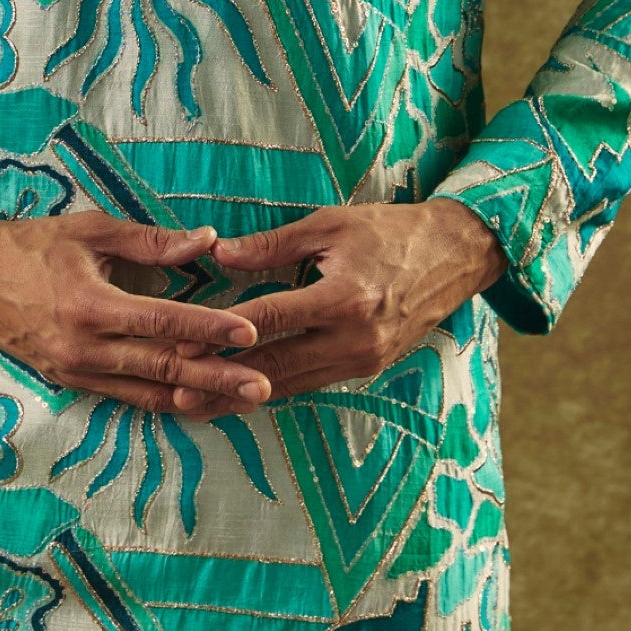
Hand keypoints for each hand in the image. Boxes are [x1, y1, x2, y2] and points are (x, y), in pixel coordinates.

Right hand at [0, 206, 271, 420]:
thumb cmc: (32, 245)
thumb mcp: (91, 230)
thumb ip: (151, 241)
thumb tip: (206, 240)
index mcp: (91, 304)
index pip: (163, 322)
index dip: (209, 328)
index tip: (250, 332)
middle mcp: (85, 347)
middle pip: (163, 367)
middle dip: (218, 378)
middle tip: (263, 386)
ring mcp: (77, 372)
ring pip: (149, 392)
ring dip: (199, 398)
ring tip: (243, 402)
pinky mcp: (72, 382)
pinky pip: (126, 398)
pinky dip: (164, 400)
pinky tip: (197, 403)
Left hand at [168, 198, 507, 411]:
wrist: (454, 256)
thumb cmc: (389, 231)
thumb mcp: (331, 224)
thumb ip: (273, 245)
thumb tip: (220, 253)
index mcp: (344, 297)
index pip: (272, 319)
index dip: (225, 334)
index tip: (184, 344)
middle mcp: (354, 338)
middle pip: (277, 366)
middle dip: (223, 381)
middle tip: (176, 391)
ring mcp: (363, 359)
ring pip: (292, 384)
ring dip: (242, 396)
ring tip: (197, 405)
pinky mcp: (367, 368)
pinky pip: (312, 383)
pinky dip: (275, 389)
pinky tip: (241, 395)